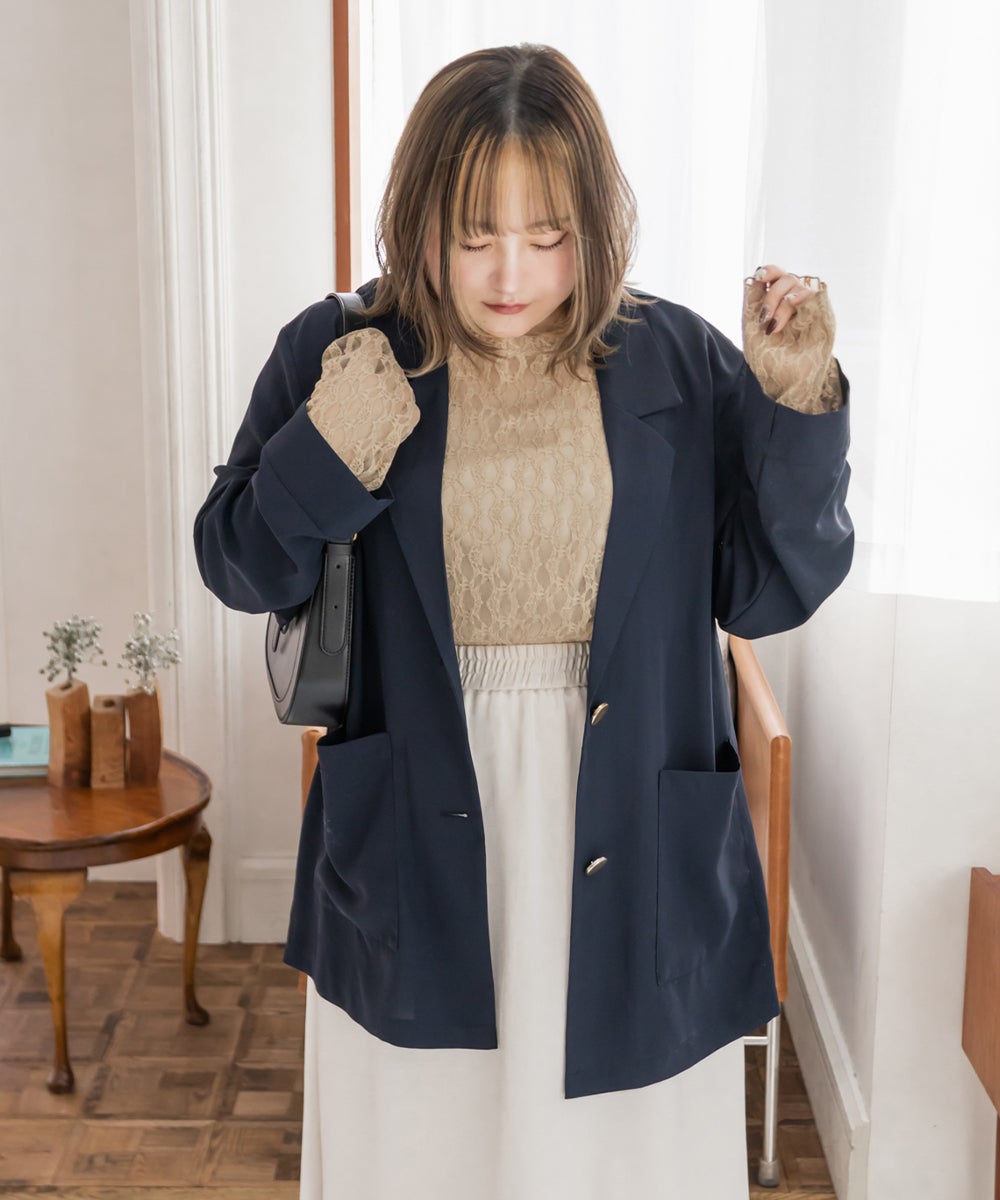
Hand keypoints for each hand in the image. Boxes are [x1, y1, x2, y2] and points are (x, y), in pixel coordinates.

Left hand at [740, 265, 840, 412]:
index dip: (768, 271)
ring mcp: (809, 307)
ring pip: (799, 284)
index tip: (759, 278)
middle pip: (786, 278)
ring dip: (783, 301)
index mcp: (778, 302)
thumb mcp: (752, 329)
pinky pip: (815, 293)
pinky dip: (802, 294)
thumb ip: (752, 304)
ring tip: (775, 326)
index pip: (776, 275)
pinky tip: (793, 304)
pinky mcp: (823, 315)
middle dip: (772, 296)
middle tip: (765, 320)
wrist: (786, 380)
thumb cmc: (769, 358)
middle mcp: (794, 301)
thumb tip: (751, 280)